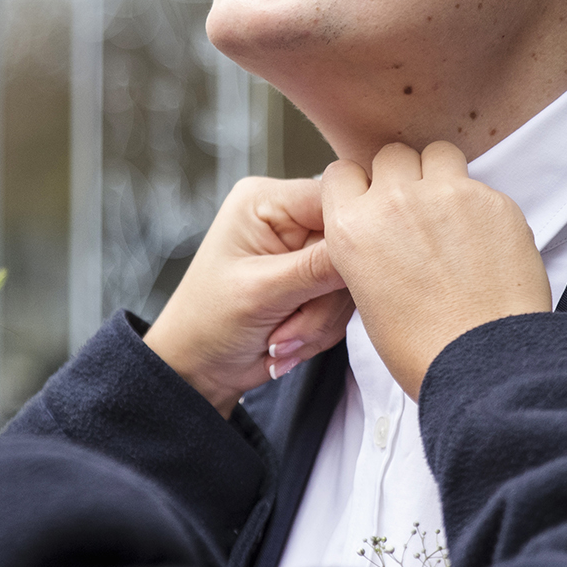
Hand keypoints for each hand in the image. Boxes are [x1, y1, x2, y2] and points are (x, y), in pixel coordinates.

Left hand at [144, 177, 351, 416]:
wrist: (198, 369)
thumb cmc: (209, 323)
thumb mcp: (261, 292)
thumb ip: (317, 267)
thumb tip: (368, 245)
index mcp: (266, 201)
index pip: (334, 197)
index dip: (349, 237)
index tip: (347, 278)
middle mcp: (288, 217)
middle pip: (347, 245)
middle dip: (323, 299)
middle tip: (288, 331)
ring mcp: (303, 250)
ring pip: (350, 280)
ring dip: (320, 320)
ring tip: (280, 341)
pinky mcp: (313, 280)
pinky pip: (344, 302)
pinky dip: (321, 329)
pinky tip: (287, 343)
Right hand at [321, 142, 550, 398]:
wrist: (484, 366)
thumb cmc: (422, 348)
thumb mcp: (365, 294)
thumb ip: (368, 245)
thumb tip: (384, 229)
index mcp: (352, 228)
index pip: (341, 171)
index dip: (359, 186)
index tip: (372, 201)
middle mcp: (394, 201)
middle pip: (391, 155)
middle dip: (401, 176)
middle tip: (416, 211)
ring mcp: (447, 195)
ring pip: (437, 153)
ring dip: (440, 174)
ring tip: (451, 213)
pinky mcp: (493, 200)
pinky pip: (479, 185)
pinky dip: (480, 206)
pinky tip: (485, 243)